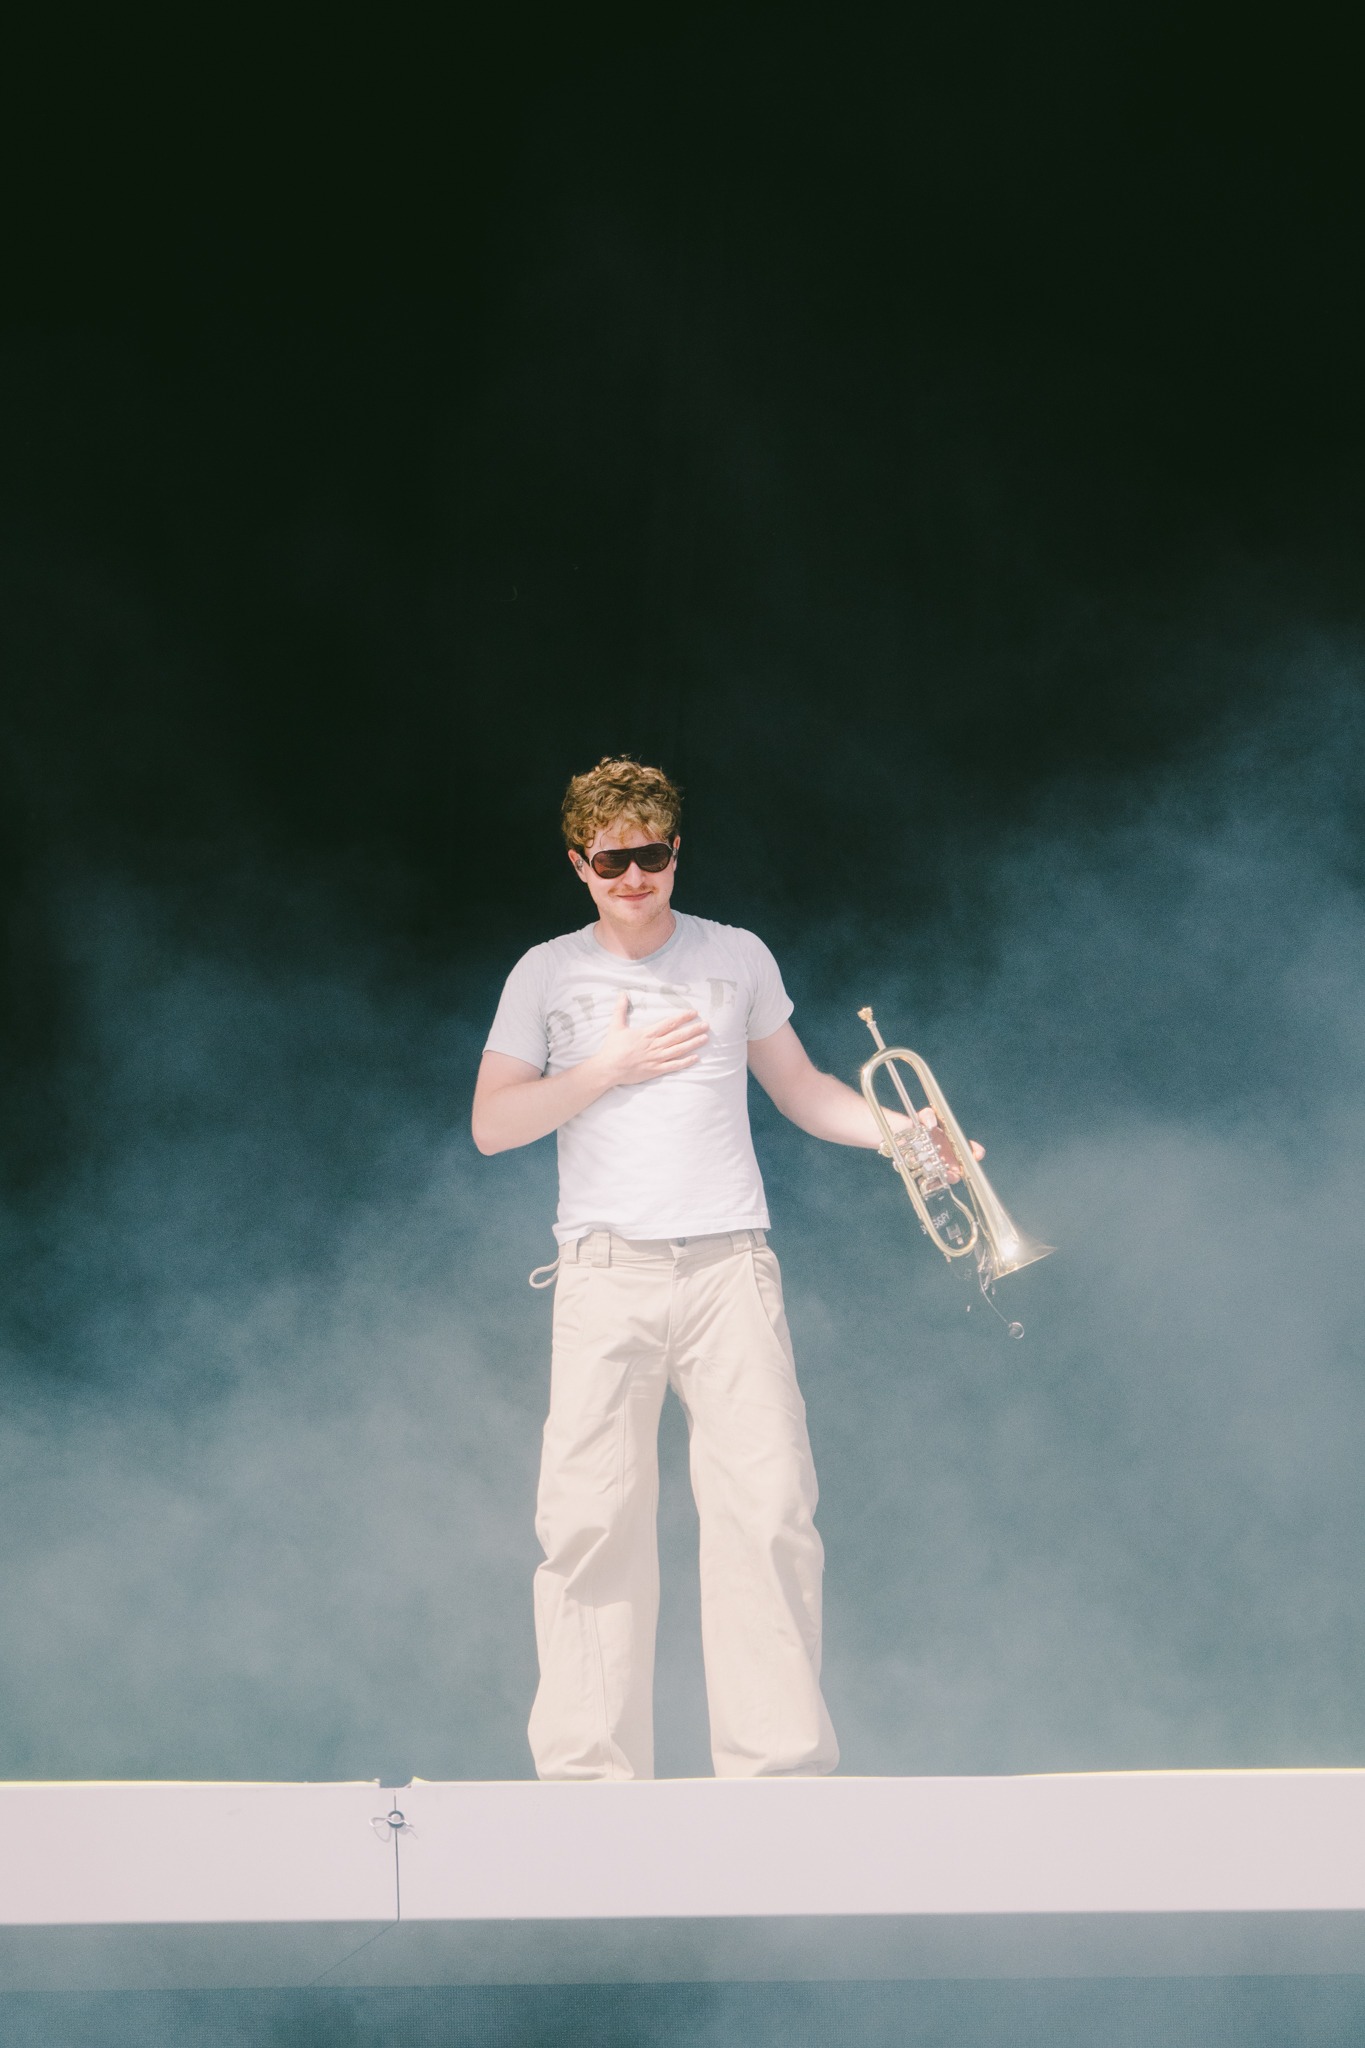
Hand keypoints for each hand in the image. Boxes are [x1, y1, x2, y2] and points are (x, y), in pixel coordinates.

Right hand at [590, 991, 709, 1086]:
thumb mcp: (616, 1026)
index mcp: (647, 1034)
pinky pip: (673, 1066)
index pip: (669, 1023)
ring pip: (678, 1049)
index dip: (682, 1017)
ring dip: (693, 1043)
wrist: (608, 1068)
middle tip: (706, 1025)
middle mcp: (654, 1045)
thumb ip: (620, 1010)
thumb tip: (622, 994)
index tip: (693, 1013)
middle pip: (677, 1036)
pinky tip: (696, 1058)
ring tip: (705, 1038)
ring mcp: (656, 1058)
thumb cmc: (612, 1048)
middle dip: (693, 1029)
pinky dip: (685, 1062)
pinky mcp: (655, 1070)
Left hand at [918, 1106, 984, 1180]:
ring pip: (947, 1176)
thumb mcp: (921, 1117)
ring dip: (948, 1176)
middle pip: (960, 1167)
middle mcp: (945, 1155)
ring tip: (946, 1174)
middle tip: (958, 1170)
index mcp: (949, 1142)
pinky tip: (929, 1181)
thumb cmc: (912, 1125)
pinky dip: (931, 1183)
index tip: (978, 1153)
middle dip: (962, 1169)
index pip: (967, 1149)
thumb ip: (928, 1116)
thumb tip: (932, 1124)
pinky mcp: (922, 1173)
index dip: (975, 1152)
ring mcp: (935, 1165)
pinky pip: (930, 1182)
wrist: (895, 1133)